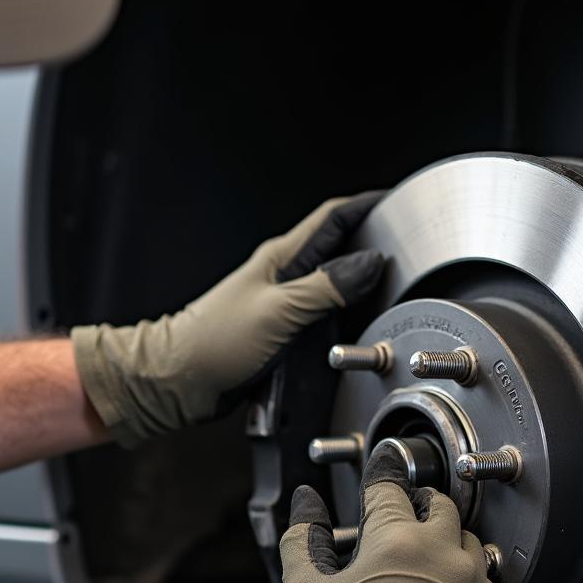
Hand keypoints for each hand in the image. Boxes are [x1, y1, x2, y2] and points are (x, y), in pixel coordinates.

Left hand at [71, 193, 383, 445]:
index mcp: (282, 259)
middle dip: (372, 242)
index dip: (366, 206)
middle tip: (405, 245)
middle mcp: (284, 277)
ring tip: (391, 284)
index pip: (333, 217)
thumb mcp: (279, 310)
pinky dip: (344, 316)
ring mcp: (283, 304)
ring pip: (332, 285)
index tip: (396, 202)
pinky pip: (322, 316)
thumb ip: (327, 287)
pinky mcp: (281, 332)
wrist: (177, 381)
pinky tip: (357, 324)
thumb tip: (370, 262)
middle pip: (338, 249)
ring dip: (360, 283)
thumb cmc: (213, 342)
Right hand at [279, 443, 499, 582]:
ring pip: (466, 536)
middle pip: (437, 503)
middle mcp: (441, 553)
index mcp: (395, 540)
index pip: (389, 486)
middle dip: (417, 501)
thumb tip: (306, 506)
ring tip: (421, 551)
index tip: (380, 471)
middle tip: (400, 512)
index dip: (380, 475)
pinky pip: (484, 577)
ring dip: (445, 534)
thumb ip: (303, 538)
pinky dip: (465, 572)